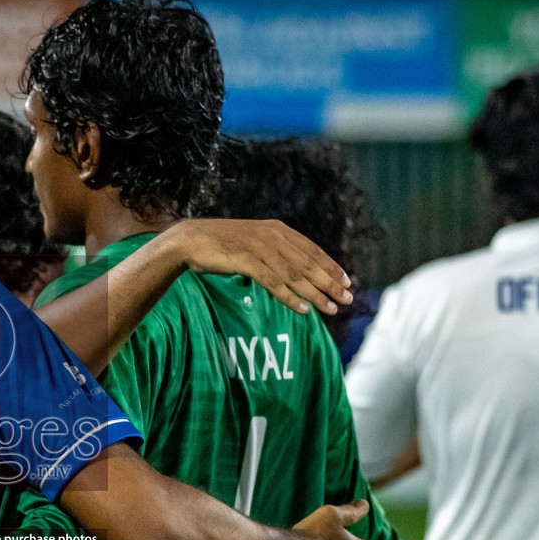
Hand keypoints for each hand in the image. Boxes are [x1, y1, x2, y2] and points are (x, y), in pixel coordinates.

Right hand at [158, 217, 352, 315]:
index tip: (347, 282)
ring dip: (315, 294)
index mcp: (277, 230)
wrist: (190, 240)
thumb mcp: (252, 243)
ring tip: (331, 309)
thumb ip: (272, 252)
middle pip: (309, 263)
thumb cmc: (220, 245)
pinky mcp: (247, 260)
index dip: (331, 266)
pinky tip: (302, 310)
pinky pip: (274, 282)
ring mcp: (260, 247)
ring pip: (295, 275)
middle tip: (348, 299)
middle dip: (330, 283)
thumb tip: (291, 270)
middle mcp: (273, 236)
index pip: (312, 249)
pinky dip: (290, 297)